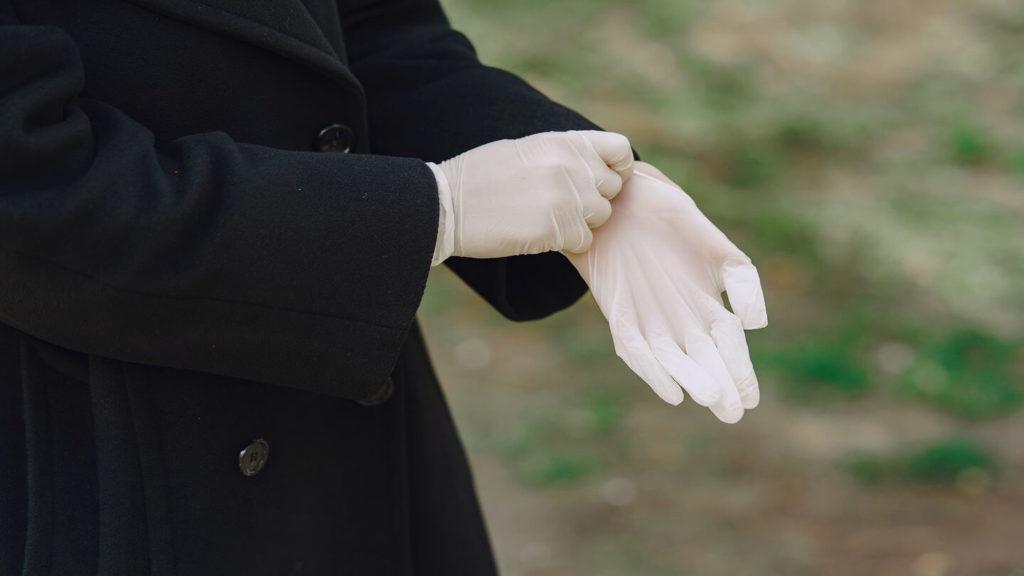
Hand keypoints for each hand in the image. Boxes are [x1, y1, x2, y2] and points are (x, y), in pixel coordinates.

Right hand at [428, 131, 633, 260]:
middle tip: (558, 205)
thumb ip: (564, 155)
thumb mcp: (525, 148)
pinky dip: (565, 243)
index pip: (620, 151)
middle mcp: (570, 165)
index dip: (617, 169)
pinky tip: (537, 234)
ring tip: (545, 219)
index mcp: (563, 141)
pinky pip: (583, 241)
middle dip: (592, 200)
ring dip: (579, 223)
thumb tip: (597, 169)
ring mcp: (565, 197)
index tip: (599, 181)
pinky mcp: (556, 228)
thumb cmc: (480, 176)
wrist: (446, 203)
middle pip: (612, 190)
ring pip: (600, 217)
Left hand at [566, 162, 766, 422]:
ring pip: (673, 358)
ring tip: (711, 398)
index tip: (752, 400)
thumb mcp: (710, 242)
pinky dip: (651, 369)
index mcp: (708, 304)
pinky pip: (634, 346)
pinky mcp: (618, 313)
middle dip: (720, 386)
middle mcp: (680, 319)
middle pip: (704, 359)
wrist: (617, 199)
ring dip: (691, 379)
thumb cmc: (667, 216)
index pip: (729, 346)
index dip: (741, 372)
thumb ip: (740, 278)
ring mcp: (649, 318)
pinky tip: (670, 390)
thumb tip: (755, 323)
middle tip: (733, 413)